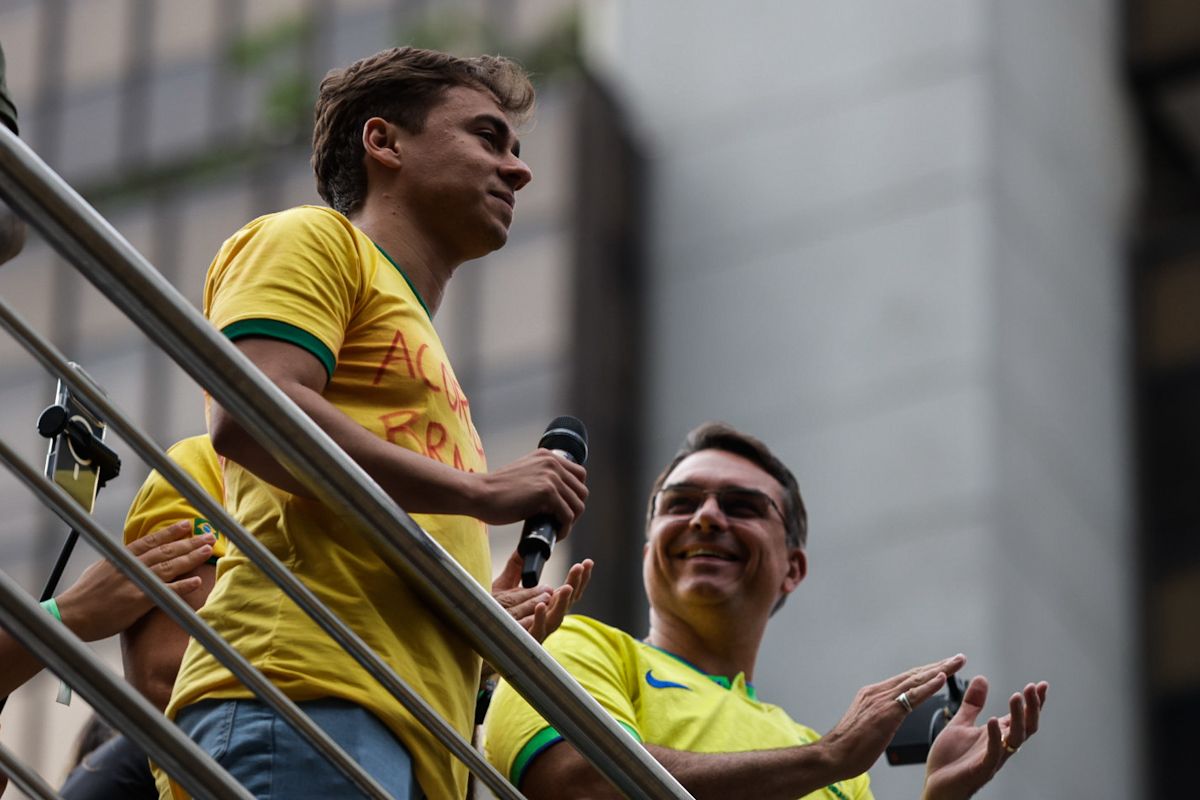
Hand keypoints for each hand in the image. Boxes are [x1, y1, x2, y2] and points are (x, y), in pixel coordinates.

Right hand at [56, 520, 214, 640]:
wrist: (70, 616)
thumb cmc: (84, 595)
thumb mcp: (101, 569)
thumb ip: (121, 561)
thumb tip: (135, 555)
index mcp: (121, 557)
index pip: (152, 540)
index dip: (171, 531)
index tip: (188, 524)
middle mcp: (130, 566)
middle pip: (166, 550)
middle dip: (190, 541)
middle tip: (210, 534)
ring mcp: (135, 582)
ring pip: (169, 566)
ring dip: (191, 557)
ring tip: (208, 551)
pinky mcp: (138, 601)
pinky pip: (165, 592)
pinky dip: (182, 586)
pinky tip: (197, 581)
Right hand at [472, 449, 587, 534]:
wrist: (479, 494)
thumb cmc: (496, 490)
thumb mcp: (524, 473)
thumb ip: (541, 476)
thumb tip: (558, 496)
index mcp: (548, 456)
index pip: (579, 474)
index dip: (575, 494)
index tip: (565, 507)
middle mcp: (553, 463)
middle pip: (581, 491)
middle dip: (574, 509)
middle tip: (561, 521)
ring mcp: (551, 477)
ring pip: (577, 505)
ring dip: (570, 521)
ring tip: (557, 529)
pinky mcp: (547, 493)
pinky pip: (568, 515)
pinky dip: (564, 528)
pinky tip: (555, 533)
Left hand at [491, 549, 592, 643]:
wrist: (482, 641)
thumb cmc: (496, 615)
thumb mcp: (505, 587)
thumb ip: (515, 569)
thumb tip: (523, 549)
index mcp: (547, 606)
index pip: (568, 591)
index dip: (578, 578)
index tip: (587, 563)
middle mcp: (547, 619)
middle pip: (568, 602)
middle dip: (577, 584)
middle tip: (582, 567)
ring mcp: (538, 631)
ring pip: (556, 617)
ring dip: (563, 601)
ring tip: (567, 586)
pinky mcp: (526, 641)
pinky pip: (536, 630)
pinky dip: (540, 617)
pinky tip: (540, 605)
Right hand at [817, 654, 965, 780]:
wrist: (833, 755)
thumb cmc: (849, 747)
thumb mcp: (867, 725)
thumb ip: (880, 715)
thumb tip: (890, 716)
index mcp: (873, 694)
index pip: (906, 679)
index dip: (927, 672)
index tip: (943, 667)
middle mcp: (877, 692)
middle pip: (914, 675)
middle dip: (938, 666)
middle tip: (957, 659)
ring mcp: (881, 700)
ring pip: (916, 681)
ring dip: (939, 670)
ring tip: (956, 663)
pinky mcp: (886, 712)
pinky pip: (912, 696)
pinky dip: (928, 686)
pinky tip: (941, 679)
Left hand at [922, 677, 1046, 799]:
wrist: (936, 785)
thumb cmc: (951, 759)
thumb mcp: (960, 723)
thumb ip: (972, 704)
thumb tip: (982, 678)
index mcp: (996, 735)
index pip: (1021, 717)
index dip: (1033, 703)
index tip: (1041, 685)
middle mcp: (1000, 746)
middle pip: (1026, 727)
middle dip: (1032, 707)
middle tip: (1034, 688)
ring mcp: (992, 758)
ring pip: (1014, 738)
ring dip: (1017, 717)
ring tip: (1016, 697)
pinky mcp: (981, 768)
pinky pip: (993, 753)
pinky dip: (995, 737)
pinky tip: (993, 720)